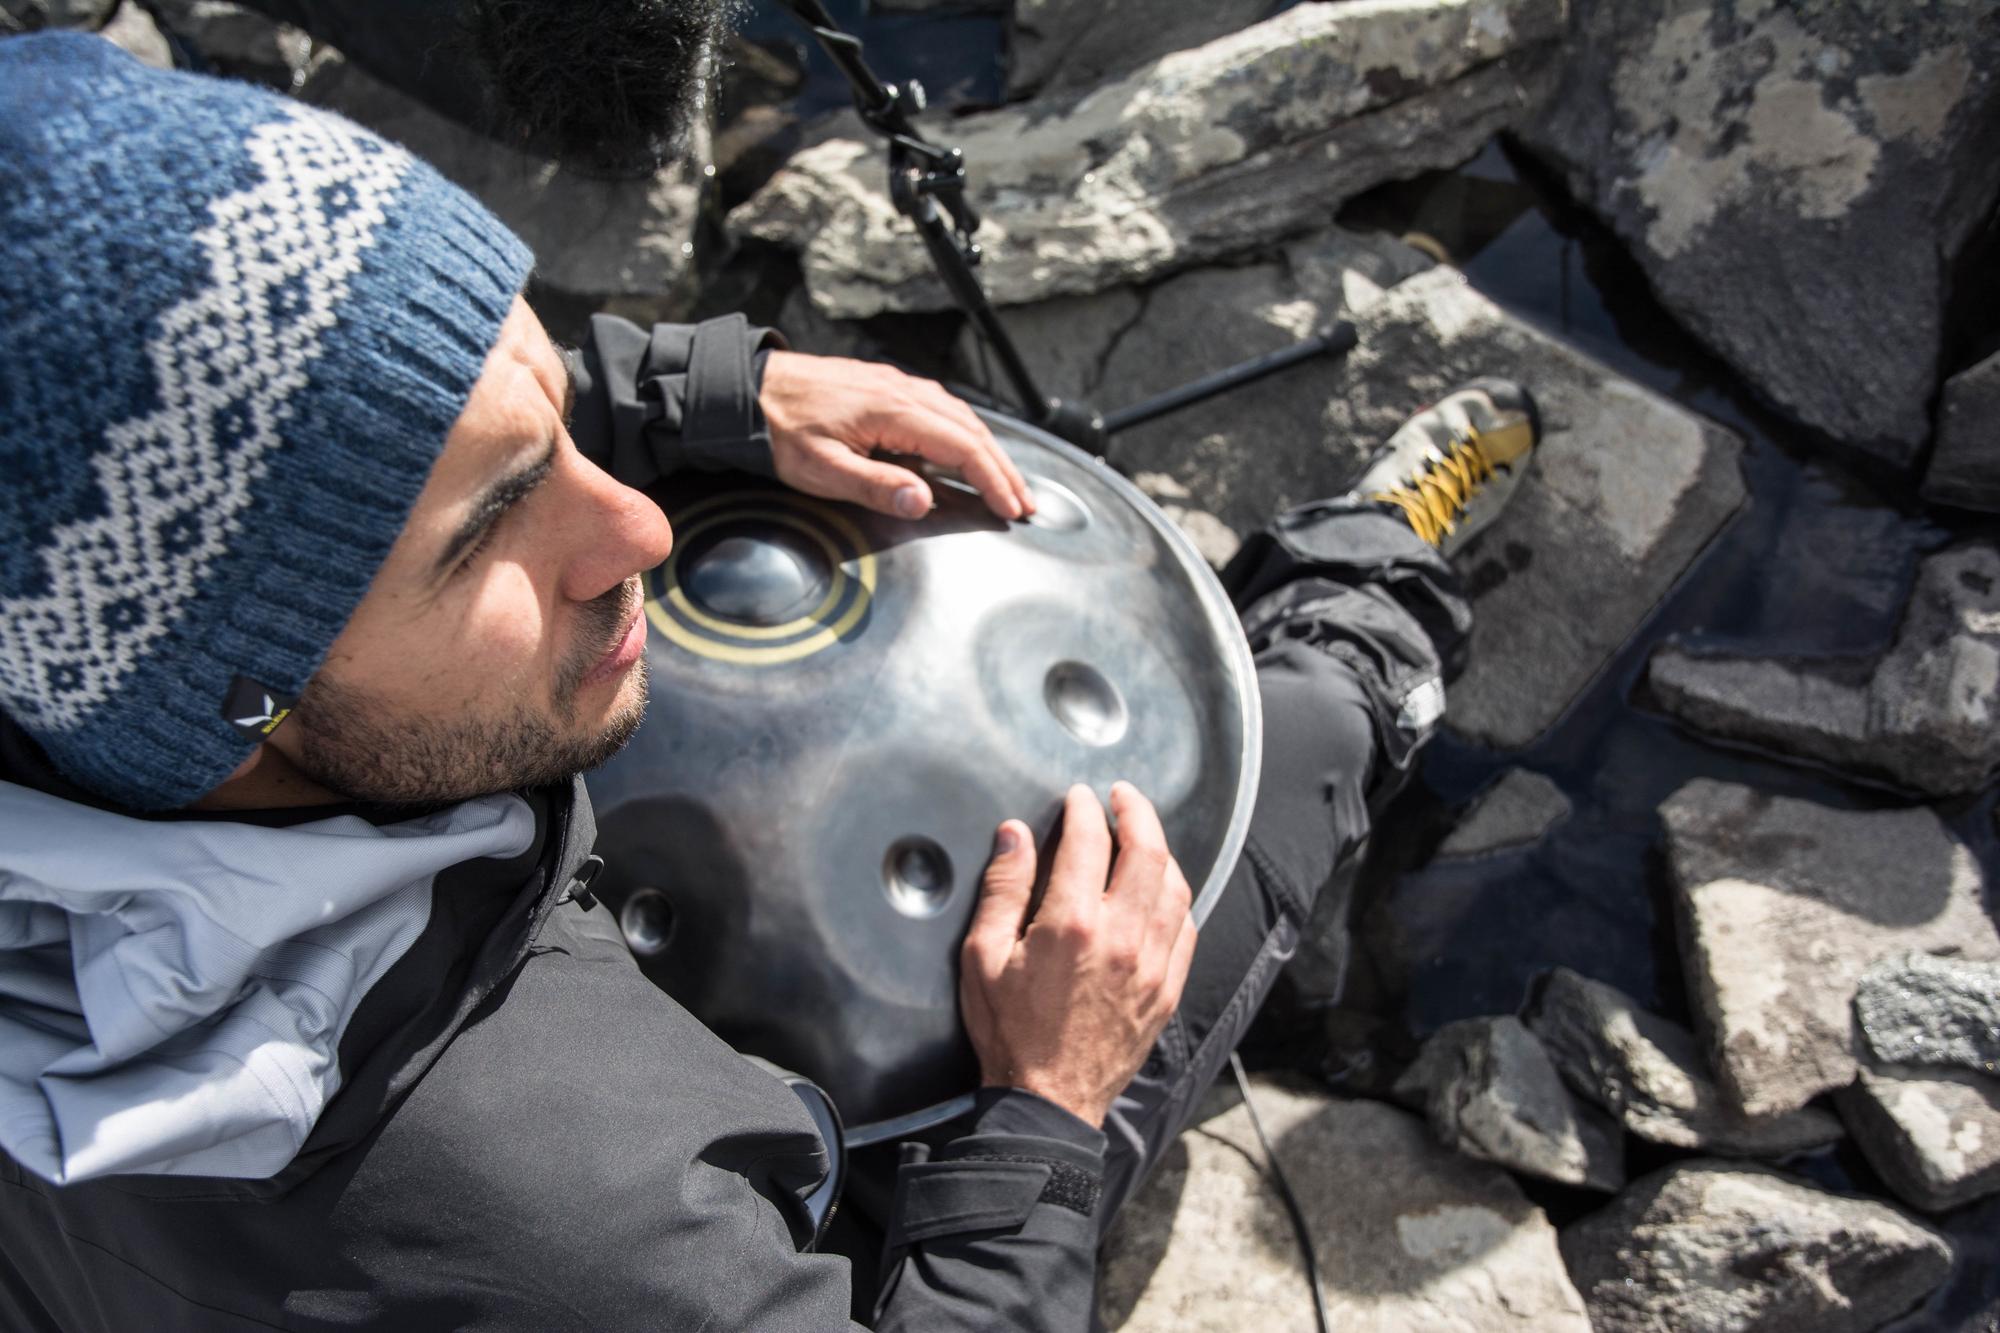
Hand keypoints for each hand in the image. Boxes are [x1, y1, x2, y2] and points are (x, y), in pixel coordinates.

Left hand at [760, 350, 1033, 522]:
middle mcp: (903, 391)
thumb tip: (922, 501)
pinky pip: (941, 407)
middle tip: (1024, 503)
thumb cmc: (779, 430)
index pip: (963, 447)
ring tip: (1004, 482)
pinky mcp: (885, 386)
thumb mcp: (822, 469)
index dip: (993, 480)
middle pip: (972, 430)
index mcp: (893, 410)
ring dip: (987, 450)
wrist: (746, 389)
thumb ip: (875, 486)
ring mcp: (896, 385)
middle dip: (1003, 469)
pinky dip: (965, 432)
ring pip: (960, 416)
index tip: (1012, 508)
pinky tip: (965, 448)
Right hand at [959, 783, 1197, 1127]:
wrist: (1048, 1100)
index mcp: (1072, 924)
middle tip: (1123, 796)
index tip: (1079, 797)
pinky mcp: (1167, 989)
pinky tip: (1160, 891)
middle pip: (1147, 851)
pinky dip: (1176, 897)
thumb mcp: (982, 957)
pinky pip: (1186, 927)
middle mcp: (1122, 937)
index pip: (1089, 840)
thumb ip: (1003, 889)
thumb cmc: (1010, 1031)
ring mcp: (1152, 964)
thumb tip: (1015, 835)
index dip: (1084, 808)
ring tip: (1142, 838)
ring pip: (1175, 886)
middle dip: (1137, 812)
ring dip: (1161, 851)